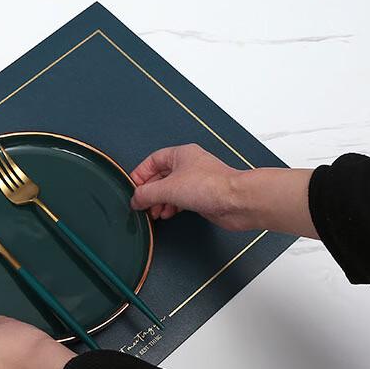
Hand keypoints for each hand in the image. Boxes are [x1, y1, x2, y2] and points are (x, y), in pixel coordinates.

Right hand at [130, 144, 317, 237]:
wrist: (237, 201)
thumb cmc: (211, 186)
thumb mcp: (168, 188)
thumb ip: (146, 194)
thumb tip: (135, 199)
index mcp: (180, 154)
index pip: (152, 161)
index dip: (140, 174)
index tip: (132, 188)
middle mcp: (189, 165)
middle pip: (160, 177)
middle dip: (149, 192)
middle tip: (141, 204)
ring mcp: (196, 181)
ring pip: (170, 190)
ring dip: (159, 202)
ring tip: (153, 212)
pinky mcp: (202, 196)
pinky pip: (180, 200)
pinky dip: (171, 207)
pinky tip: (167, 214)